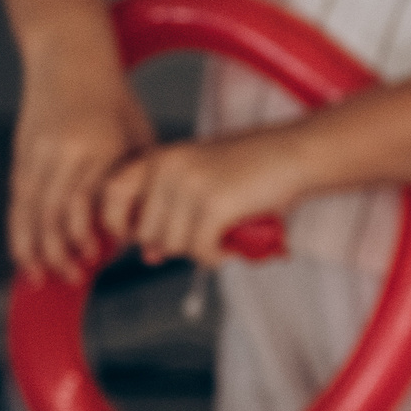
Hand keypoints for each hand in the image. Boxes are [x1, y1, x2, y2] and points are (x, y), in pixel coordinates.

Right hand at [10, 49, 156, 278]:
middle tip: (74, 277)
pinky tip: (25, 251)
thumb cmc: (115, 97)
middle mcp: (63, 152)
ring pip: (28, 211)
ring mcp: (36, 152)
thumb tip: (140, 225)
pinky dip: (19, 228)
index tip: (102, 257)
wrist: (70, 55)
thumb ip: (136, 176)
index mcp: (98, 147)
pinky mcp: (20, 153)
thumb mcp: (138, 133)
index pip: (88, 204)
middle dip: (61, 252)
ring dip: (33, 249)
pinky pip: (17, 199)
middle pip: (53, 215)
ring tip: (42, 276)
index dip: (91, 236)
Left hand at [97, 127, 310, 269]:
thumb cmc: (255, 165)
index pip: (111, 192)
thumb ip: (170, 206)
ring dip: (197, 251)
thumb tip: (148, 254)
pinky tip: (230, 248)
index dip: (118, 222)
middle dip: (171, 243)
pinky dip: (216, 257)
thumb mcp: (202, 174)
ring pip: (172, 244)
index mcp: (162, 156)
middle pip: (144, 231)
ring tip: (220, 240)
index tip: (141, 236)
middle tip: (201, 237)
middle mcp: (170, 168)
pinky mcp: (215, 205)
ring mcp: (191, 185)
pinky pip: (200, 251)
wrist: (299, 153)